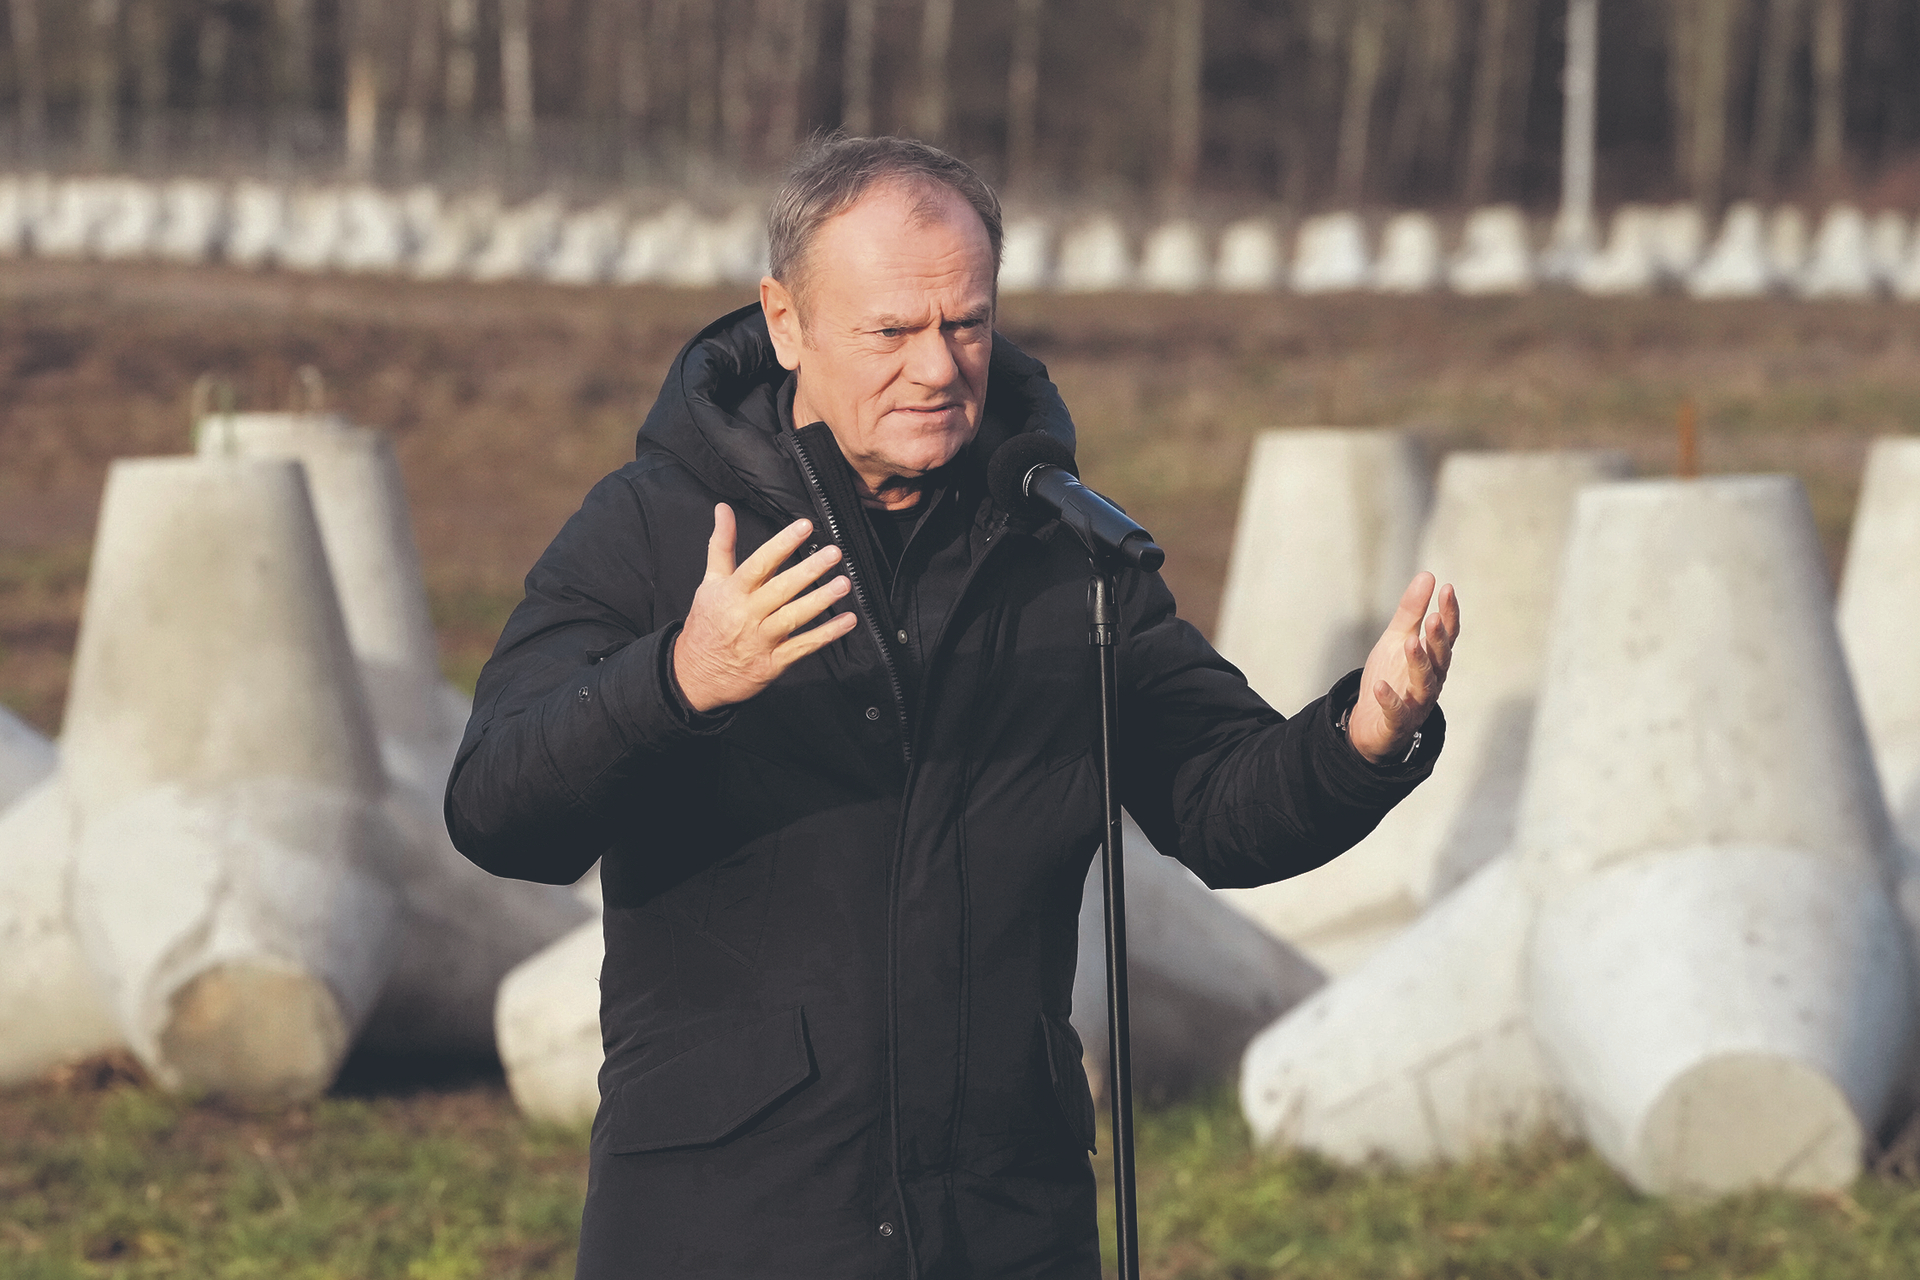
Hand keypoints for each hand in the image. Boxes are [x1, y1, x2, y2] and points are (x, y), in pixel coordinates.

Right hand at [672, 504, 857, 712]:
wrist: (694, 674)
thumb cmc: (706, 623)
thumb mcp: (710, 582)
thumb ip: (721, 544)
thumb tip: (723, 509)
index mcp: (732, 592)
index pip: (760, 563)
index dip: (783, 544)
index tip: (805, 527)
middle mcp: (746, 614)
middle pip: (781, 589)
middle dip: (809, 571)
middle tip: (834, 553)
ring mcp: (760, 640)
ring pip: (793, 617)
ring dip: (820, 600)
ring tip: (844, 584)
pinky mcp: (772, 663)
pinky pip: (803, 647)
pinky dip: (826, 635)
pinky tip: (847, 621)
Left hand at [1347, 572, 1458, 764]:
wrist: (1370, 723)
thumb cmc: (1390, 676)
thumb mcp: (1396, 639)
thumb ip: (1412, 612)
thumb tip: (1428, 575)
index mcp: (1433, 659)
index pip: (1446, 635)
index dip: (1449, 613)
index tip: (1447, 588)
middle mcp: (1431, 681)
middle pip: (1439, 659)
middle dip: (1438, 639)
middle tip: (1434, 618)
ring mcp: (1416, 703)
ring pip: (1424, 684)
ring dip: (1419, 664)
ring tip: (1411, 643)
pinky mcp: (1397, 723)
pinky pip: (1396, 712)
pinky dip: (1389, 700)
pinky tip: (1380, 687)